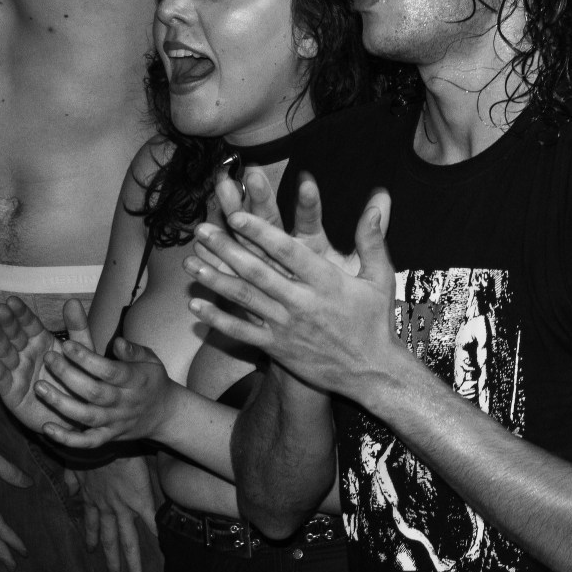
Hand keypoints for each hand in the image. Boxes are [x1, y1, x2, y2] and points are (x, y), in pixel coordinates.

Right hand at [0, 296, 87, 434]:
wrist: (78, 416)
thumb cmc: (80, 380)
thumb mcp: (82, 352)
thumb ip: (78, 328)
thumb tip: (73, 300)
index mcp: (41, 343)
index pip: (29, 325)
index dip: (21, 314)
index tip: (13, 300)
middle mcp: (26, 355)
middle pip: (14, 336)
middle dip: (7, 322)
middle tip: (0, 308)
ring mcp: (16, 372)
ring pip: (5, 353)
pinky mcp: (11, 392)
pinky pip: (1, 377)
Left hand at [32, 335, 174, 449]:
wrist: (166, 414)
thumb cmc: (152, 381)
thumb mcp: (150, 360)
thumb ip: (134, 351)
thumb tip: (118, 342)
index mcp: (136, 380)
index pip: (109, 370)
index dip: (87, 358)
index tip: (67, 345)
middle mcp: (125, 402)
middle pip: (94, 392)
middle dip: (68, 375)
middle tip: (48, 358)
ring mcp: (116, 422)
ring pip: (86, 416)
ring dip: (61, 403)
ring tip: (39, 387)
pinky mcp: (109, 437)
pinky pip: (87, 442)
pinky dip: (67, 438)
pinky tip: (47, 428)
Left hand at [76, 456, 155, 571]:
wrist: (100, 442)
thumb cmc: (85, 449)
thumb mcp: (72, 465)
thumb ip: (72, 480)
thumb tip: (71, 492)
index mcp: (92, 500)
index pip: (94, 525)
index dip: (93, 538)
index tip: (93, 551)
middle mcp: (107, 509)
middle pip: (111, 541)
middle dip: (112, 560)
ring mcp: (123, 507)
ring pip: (127, 540)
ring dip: (131, 560)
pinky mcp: (139, 500)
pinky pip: (150, 520)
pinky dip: (157, 533)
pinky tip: (164, 548)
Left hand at [185, 187, 397, 396]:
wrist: (371, 371)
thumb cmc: (375, 320)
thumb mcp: (380, 277)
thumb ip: (372, 238)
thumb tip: (378, 200)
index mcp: (327, 282)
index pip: (288, 251)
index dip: (260, 232)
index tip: (237, 214)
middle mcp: (303, 302)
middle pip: (258, 272)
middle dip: (226, 249)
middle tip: (202, 229)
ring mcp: (287, 326)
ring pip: (245, 299)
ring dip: (215, 280)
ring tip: (191, 261)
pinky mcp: (277, 347)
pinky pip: (242, 332)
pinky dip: (218, 319)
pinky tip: (197, 306)